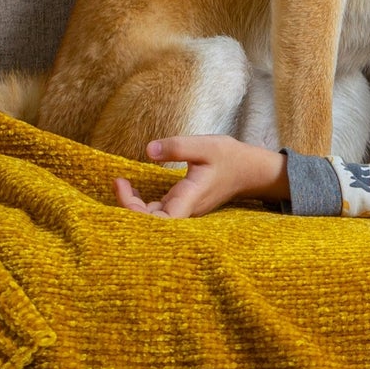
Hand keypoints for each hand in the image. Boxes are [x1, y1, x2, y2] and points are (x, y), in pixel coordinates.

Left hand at [114, 135, 286, 218]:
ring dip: (134, 206)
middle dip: (128, 206)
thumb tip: (148, 150)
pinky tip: (135, 190)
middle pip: (150, 223)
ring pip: (153, 219)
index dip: (134, 210)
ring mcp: (184, 210)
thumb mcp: (205, 145)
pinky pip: (159, 213)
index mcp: (189, 199)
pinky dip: (143, 204)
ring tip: (121, 184)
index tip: (123, 185)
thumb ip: (177, 147)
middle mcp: (185, 210)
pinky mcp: (183, 206)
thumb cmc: (230, 157)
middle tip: (118, 181)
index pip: (158, 220)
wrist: (250, 170)